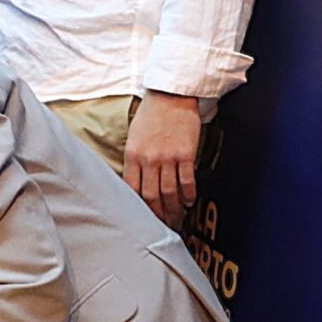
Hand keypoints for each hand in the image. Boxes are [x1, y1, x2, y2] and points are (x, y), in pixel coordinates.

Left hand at [125, 91, 201, 223]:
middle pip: (151, 196)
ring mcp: (168, 157)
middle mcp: (149, 159)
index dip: (138, 208)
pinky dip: (189, 194)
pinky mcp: (186, 154)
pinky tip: (189, 201)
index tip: (143, 218)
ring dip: (174, 208)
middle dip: (157, 214)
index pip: (132, 189)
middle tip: (162, 225)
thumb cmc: (150, 116)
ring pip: (170, 192)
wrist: (170, 96)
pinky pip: (187, 180)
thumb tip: (136, 184)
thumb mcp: (133, 137)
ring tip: (177, 218)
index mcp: (132, 156)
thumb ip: (134, 160)